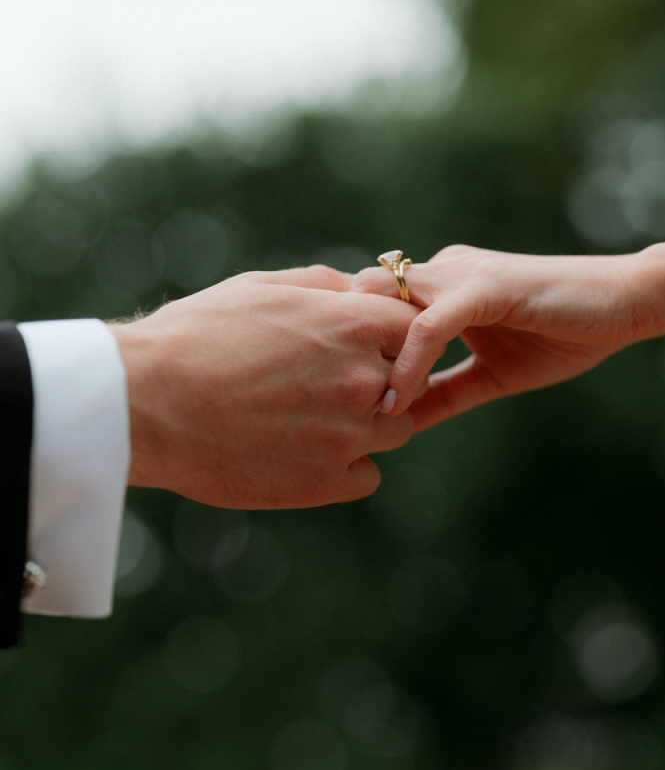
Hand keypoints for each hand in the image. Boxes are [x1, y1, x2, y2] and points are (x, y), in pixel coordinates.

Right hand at [109, 270, 417, 508]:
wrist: (144, 402)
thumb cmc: (196, 334)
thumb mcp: (262, 287)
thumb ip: (325, 287)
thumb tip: (362, 289)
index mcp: (352, 324)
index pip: (415, 328)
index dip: (393, 334)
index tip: (367, 342)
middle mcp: (361, 379)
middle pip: (411, 381)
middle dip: (384, 377)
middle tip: (331, 380)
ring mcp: (347, 435)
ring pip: (395, 430)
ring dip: (369, 422)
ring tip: (312, 415)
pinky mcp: (324, 482)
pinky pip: (367, 475)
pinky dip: (347, 466)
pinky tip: (305, 450)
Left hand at [352, 245, 647, 429]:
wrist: (628, 305)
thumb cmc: (565, 333)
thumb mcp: (491, 376)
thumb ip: (444, 393)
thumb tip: (401, 422)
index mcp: (439, 285)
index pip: (369, 302)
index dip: (341, 342)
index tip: (323, 395)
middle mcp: (441, 271)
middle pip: (359, 295)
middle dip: (333, 342)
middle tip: (319, 400)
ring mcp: (462, 275)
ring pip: (385, 305)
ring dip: (362, 356)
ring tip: (349, 409)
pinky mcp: (486, 288)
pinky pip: (429, 325)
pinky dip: (407, 363)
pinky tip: (395, 401)